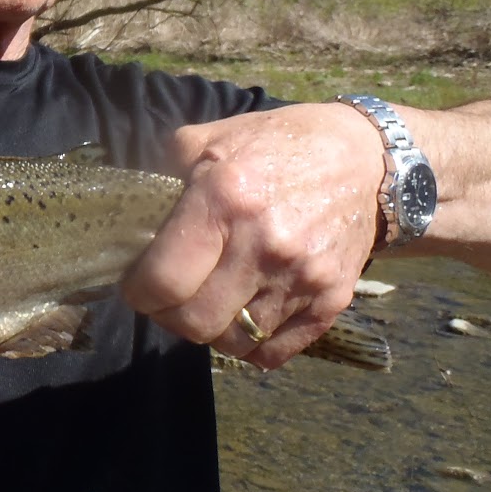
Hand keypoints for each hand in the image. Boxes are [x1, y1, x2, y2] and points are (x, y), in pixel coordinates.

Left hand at [121, 102, 382, 367]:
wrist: (368, 161)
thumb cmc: (276, 145)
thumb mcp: (210, 138)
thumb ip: (163, 170)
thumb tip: (122, 205)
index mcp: (225, 199)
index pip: (163, 280)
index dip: (139, 291)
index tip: (137, 284)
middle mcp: (264, 244)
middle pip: (194, 322)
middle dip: (168, 316)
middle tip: (167, 298)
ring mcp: (302, 277)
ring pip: (232, 342)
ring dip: (209, 330)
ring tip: (205, 303)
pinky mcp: (331, 301)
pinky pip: (274, 353)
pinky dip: (250, 345)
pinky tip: (242, 315)